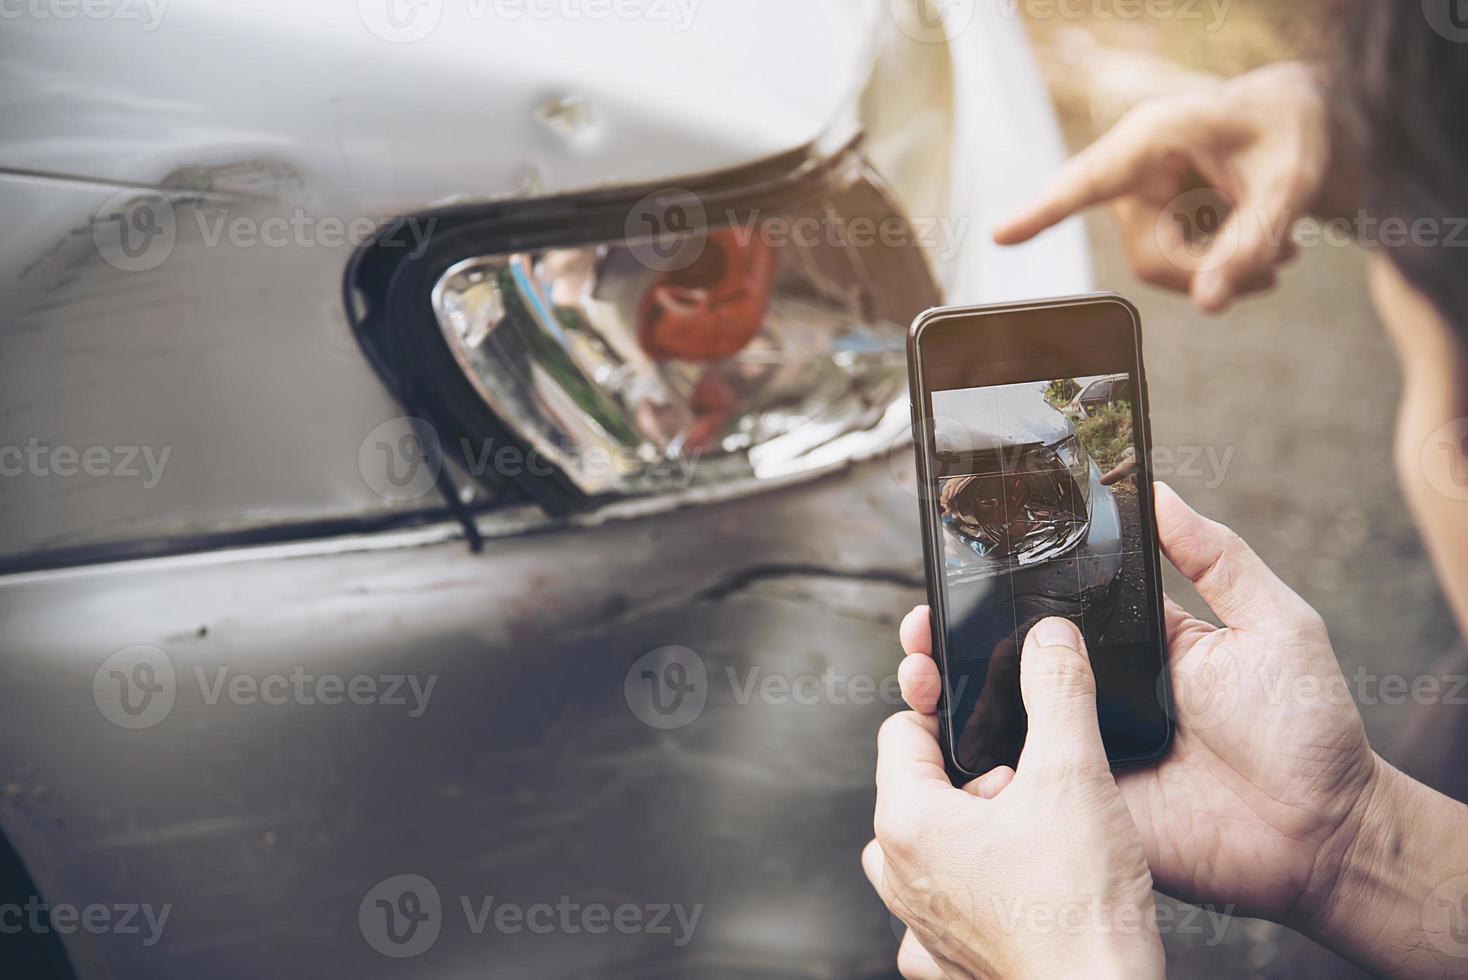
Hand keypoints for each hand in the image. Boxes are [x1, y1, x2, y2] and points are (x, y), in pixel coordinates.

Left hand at [864, 618, 1164, 979]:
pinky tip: (1026, 883)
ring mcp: (920, 923)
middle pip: (920, 786)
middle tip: (1030, 783)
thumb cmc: (1080, 911)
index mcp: (907, 822)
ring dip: (981, 828)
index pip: (902, 730)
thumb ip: (1058, 691)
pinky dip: (981, 885)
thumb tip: (1049, 640)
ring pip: (936, 845)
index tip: (973, 696)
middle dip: (975, 773)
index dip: (944, 706)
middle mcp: (900, 874)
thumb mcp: (1073, 775)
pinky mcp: (948, 960)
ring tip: (1038, 833)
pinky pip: (949, 903)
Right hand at [895, 483, 1378, 930]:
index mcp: (1132, 644)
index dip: (1002, 589)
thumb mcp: (1271, 622)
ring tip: (917, 669)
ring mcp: (1085, 751)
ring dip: (948, 694)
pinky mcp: (1082, 804)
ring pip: (1000, 720)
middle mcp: (1097, 694)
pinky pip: (1022, 783)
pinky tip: (944, 739)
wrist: (1322, 833)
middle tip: (920, 622)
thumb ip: (1216, 556)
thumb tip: (1160, 490)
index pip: (1052, 607)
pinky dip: (979, 766)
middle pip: (1006, 661)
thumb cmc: (1308, 726)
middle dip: (950, 638)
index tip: (958, 562)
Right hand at [994, 63, 1333, 312]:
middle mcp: (1134, 166)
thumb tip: (1209, 306)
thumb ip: (1252, 243)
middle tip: (1279, 267)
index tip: (1000, 235)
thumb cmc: (1290, 132)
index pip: (1090, 180)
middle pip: (1147, 253)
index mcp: (1156, 136)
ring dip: (1219, 273)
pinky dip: (1216, 267)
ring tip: (1282, 255)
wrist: (1295, 119)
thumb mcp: (1289, 186)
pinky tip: (1264, 249)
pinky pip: (1169, 264)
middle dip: (1208, 272)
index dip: (1045, 211)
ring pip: (1158, 267)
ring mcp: (1139, 194)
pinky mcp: (1151, 214)